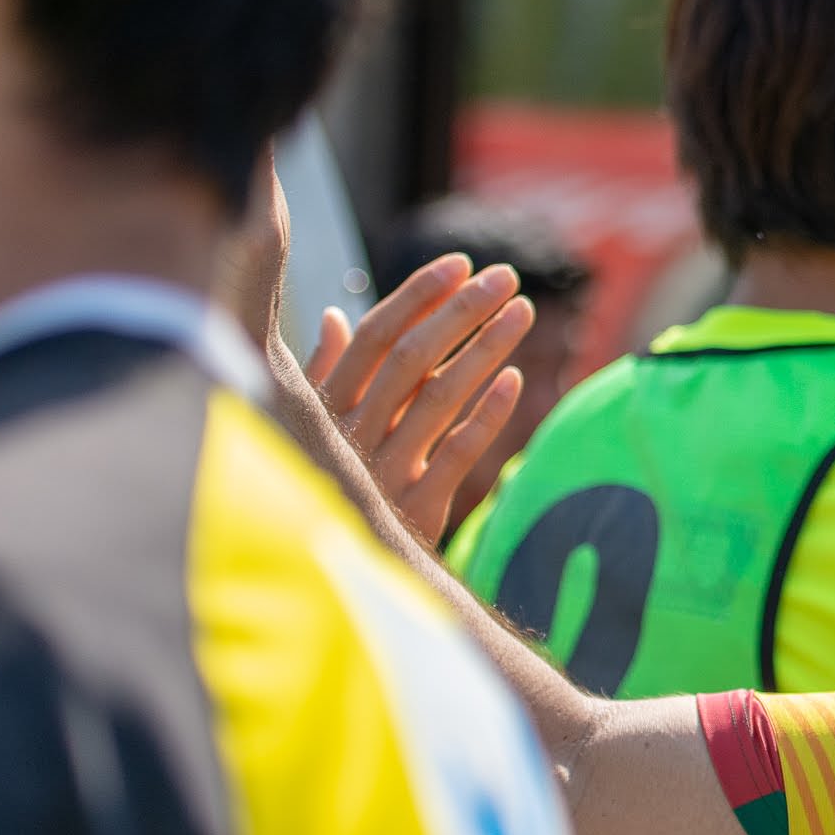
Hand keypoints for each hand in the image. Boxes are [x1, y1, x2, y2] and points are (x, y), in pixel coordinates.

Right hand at [307, 254, 529, 545]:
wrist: (341, 571)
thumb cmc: (330, 486)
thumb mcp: (311, 430)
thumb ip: (324, 375)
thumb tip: (332, 316)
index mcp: (325, 406)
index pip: (375, 336)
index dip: (419, 296)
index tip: (460, 264)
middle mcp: (352, 433)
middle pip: (413, 358)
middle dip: (462, 311)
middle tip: (507, 276)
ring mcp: (384, 470)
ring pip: (441, 397)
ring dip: (486, 349)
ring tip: (523, 312)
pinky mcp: (416, 507)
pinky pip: (458, 453)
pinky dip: (488, 414)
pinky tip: (516, 380)